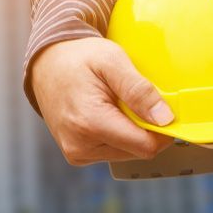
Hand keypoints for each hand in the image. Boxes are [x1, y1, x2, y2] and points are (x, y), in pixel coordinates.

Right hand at [30, 37, 174, 165]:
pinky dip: (117, 134)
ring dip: (130, 130)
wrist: (46, 63)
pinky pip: (112, 151)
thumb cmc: (77, 58)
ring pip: (126, 152)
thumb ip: (139, 89)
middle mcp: (80, 145)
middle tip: (133, 99)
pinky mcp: (77, 154)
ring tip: (115, 103)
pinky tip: (106, 113)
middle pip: (137, 150)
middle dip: (144, 127)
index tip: (166, 110)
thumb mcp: (112, 60)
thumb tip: (165, 118)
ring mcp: (76, 152)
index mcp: (89, 122)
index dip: (163, 130)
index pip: (145, 145)